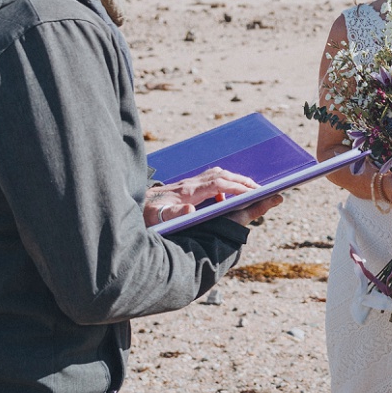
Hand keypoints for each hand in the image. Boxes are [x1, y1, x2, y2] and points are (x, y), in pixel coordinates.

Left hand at [145, 167, 279, 226]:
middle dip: (243, 181)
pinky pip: (210, 180)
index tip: (254, 193)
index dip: (237, 188)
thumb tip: (191, 210)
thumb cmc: (144, 215)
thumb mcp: (156, 217)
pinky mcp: (184, 187)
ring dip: (235, 179)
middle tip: (261, 189)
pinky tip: (223, 197)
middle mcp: (189, 184)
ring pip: (217, 175)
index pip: (219, 184)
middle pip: (222, 176)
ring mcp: (187, 183)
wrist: (130, 205)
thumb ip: (172, 214)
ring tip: (249, 189)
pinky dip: (223, 183)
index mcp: (187, 192)